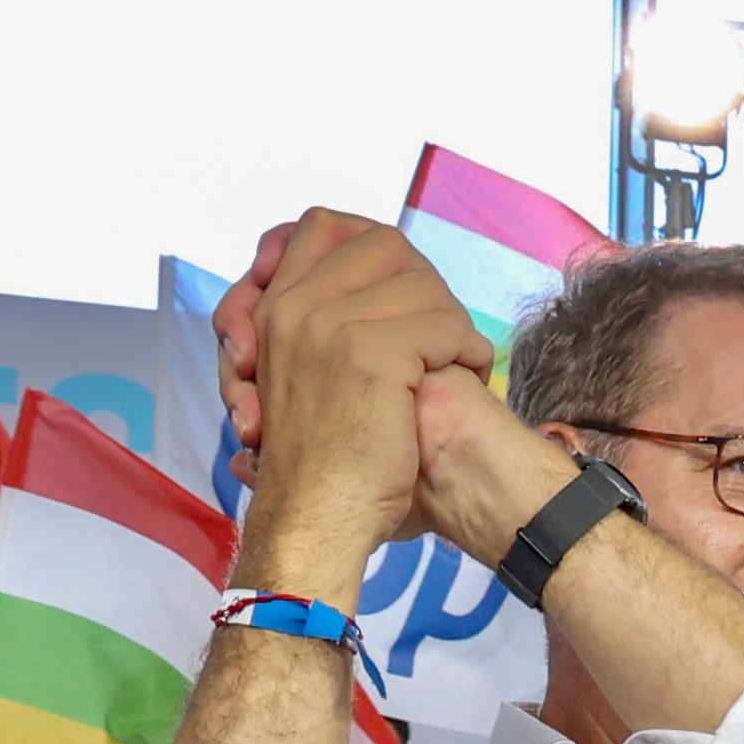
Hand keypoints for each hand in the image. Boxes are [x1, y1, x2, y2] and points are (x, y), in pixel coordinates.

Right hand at [219, 209, 496, 559]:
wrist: (316, 516)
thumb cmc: (318, 463)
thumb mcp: (294, 380)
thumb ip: (312, 332)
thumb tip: (364, 288)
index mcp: (273, 309)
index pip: (321, 226)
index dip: (369, 243)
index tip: (399, 291)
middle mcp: (295, 306)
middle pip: (381, 241)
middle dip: (424, 282)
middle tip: (439, 329)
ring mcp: (329, 324)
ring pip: (421, 284)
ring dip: (453, 323)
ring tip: (456, 362)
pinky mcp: (370, 352)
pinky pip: (445, 325)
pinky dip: (469, 352)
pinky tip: (468, 379)